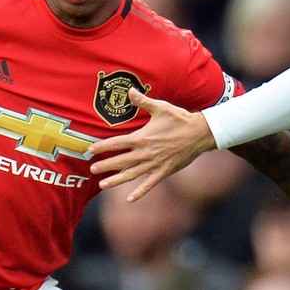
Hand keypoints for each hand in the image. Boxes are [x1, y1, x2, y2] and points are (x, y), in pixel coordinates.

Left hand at [87, 89, 217, 200]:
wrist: (199, 134)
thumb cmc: (179, 119)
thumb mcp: (161, 108)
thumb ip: (143, 101)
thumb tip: (130, 90)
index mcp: (142, 137)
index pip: (117, 143)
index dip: (102, 147)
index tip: (90, 150)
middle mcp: (146, 153)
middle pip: (120, 161)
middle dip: (104, 165)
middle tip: (91, 169)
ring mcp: (154, 164)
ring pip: (131, 174)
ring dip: (116, 180)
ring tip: (102, 185)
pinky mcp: (164, 172)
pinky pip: (149, 184)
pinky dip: (139, 192)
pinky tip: (129, 199)